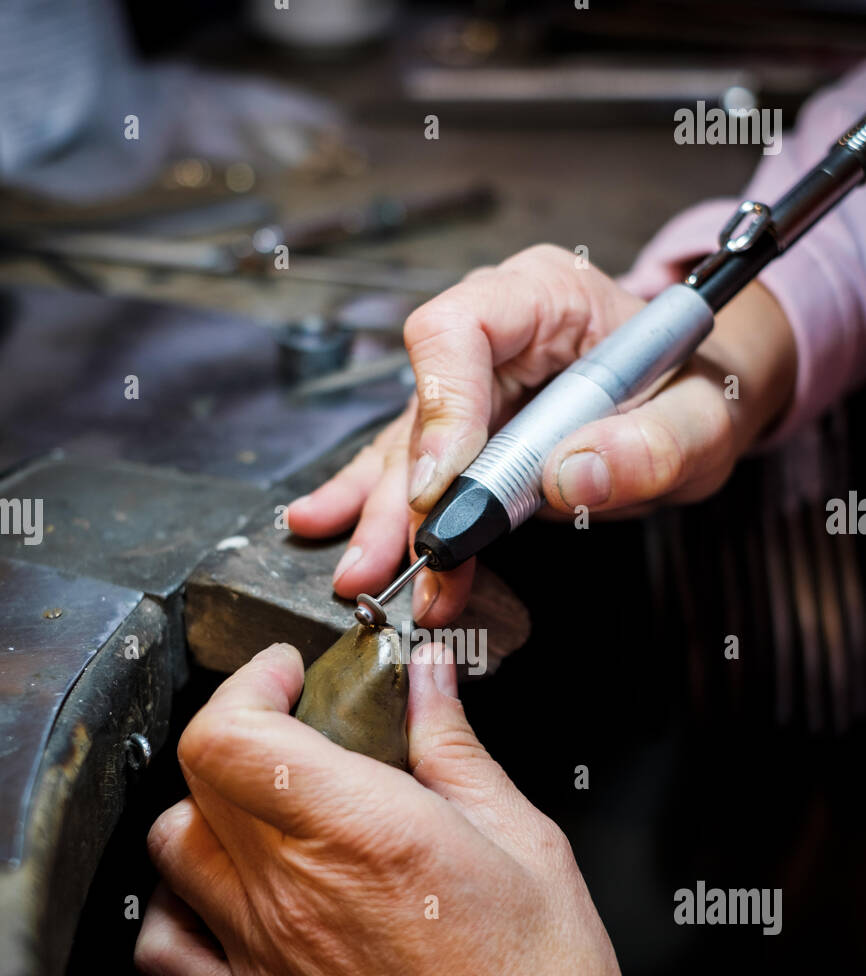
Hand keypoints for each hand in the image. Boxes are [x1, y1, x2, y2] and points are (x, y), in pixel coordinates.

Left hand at [136, 643, 705, 975]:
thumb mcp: (522, 837)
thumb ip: (455, 746)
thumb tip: (428, 680)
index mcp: (360, 829)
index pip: (232, 731)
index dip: (248, 683)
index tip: (286, 676)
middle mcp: (293, 890)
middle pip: (201, 777)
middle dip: (241, 729)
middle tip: (298, 728)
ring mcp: (264, 958)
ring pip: (175, 849)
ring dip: (210, 809)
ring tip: (268, 809)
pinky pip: (167, 949)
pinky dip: (179, 906)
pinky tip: (225, 896)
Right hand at [287, 244, 795, 625]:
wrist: (699, 399)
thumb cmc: (698, 390)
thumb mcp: (705, 418)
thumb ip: (655, 444)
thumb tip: (573, 478)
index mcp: (545, 294)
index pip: (459, 330)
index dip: (442, 409)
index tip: (445, 485)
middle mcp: (494, 332)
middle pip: (424, 407)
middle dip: (404, 494)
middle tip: (393, 562)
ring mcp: (474, 384)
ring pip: (409, 450)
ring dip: (386, 518)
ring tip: (361, 572)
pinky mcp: (469, 433)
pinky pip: (416, 470)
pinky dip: (383, 507)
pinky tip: (330, 524)